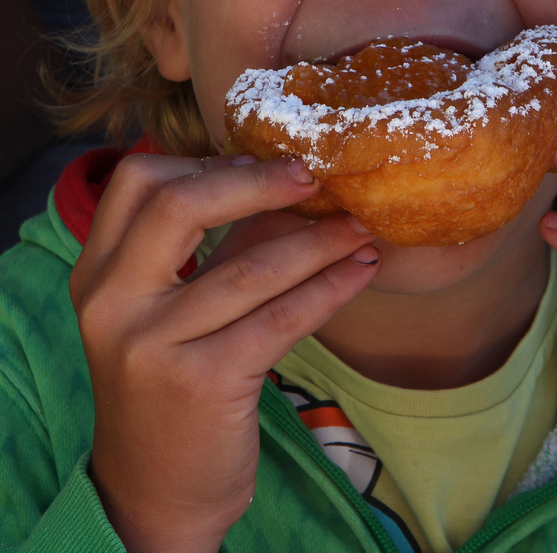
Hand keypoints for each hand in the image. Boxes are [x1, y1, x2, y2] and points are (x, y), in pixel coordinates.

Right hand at [69, 152, 380, 552]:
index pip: (136, 182)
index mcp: (98, 274)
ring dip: (318, 240)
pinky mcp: (201, 384)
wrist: (154, 493)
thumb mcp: (169, 312)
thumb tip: (283, 186)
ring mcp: (151, 345)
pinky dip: (330, 288)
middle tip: (312, 176)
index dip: (203, 161)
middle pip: (179, 205)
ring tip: (359, 228)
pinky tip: (359, 272)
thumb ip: (215, 249)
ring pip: (250, 267)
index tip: (257, 163)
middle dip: (256, 182)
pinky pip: (281, 319)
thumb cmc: (170, 386)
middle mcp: (112, 304)